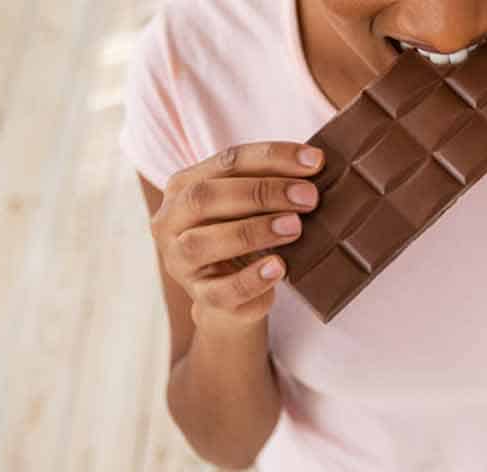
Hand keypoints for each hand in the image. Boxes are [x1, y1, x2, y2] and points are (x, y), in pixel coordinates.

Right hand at [150, 142, 324, 330]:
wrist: (231, 295)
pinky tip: (279, 268)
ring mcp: (180, 262)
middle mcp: (172, 221)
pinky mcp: (201, 297)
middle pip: (207, 196)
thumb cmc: (243, 237)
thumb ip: (269, 183)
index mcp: (184, 187)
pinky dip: (252, 278)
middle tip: (308, 197)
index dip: (272, 158)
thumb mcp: (250, 207)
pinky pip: (223, 290)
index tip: (315, 161)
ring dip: (254, 230)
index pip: (227, 161)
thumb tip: (314, 163)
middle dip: (261, 193)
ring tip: (295, 227)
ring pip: (204, 242)